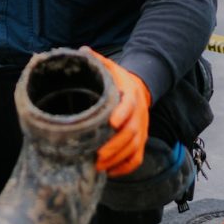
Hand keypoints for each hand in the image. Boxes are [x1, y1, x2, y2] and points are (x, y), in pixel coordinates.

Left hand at [84, 48, 150, 176]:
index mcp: (131, 94)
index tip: (111, 123)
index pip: (129, 105)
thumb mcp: (111, 67)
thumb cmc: (119, 80)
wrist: (141, 89)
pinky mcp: (141, 141)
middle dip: (115, 146)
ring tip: (99, 167)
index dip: (122, 114)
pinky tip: (110, 172)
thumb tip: (82, 50)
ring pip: (134, 149)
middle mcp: (139, 114)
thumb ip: (97, 60)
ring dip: (118, 160)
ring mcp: (142, 129)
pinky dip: (125, 168)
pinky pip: (137, 158)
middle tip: (97, 156)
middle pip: (132, 133)